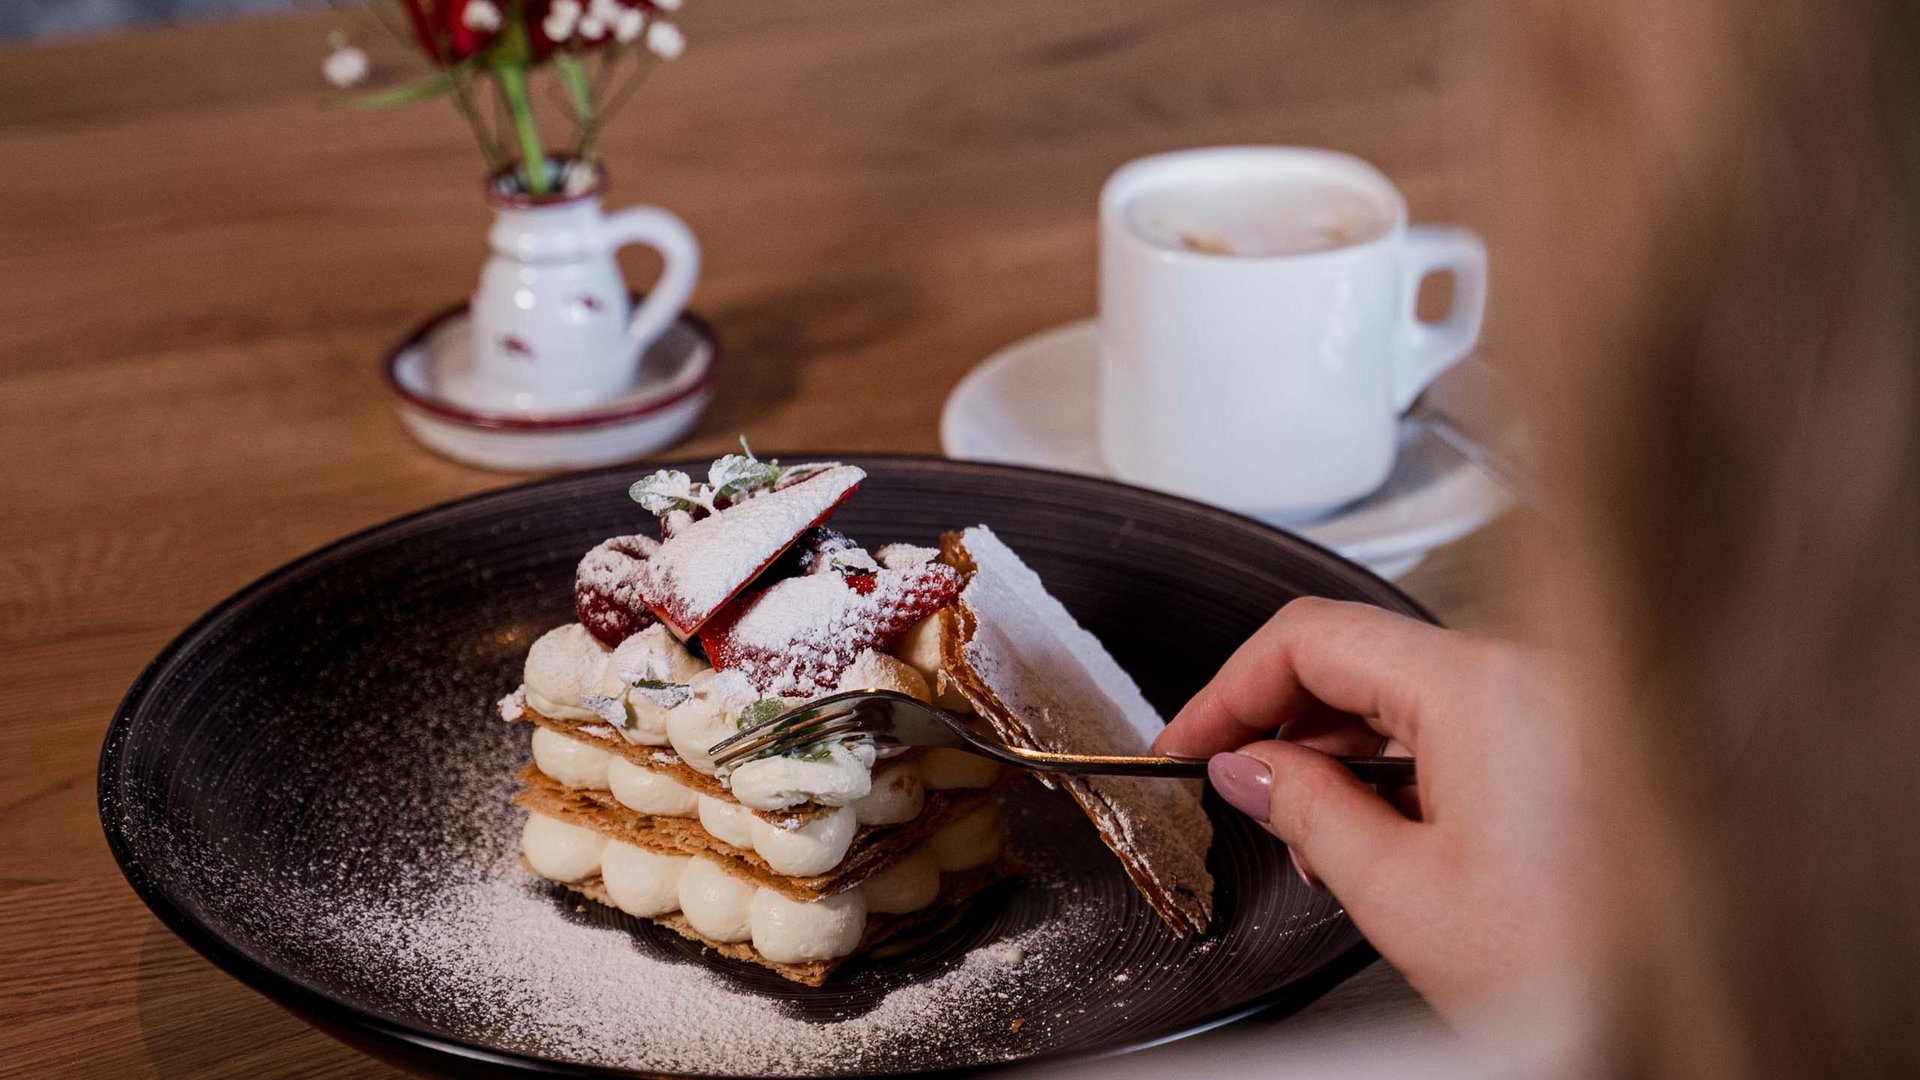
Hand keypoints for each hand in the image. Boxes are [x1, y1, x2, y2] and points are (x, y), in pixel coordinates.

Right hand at [1153, 597, 1585, 1027]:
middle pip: (1357, 656)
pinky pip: (1456, 723)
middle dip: (1279, 719)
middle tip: (1228, 779)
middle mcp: (1522, 675)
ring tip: (1301, 828)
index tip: (1190, 738)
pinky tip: (1370, 829)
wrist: (1676, 1010)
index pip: (1310, 638)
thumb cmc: (1577, 962)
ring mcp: (1551, 704)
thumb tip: (1245, 768)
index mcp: (1477, 689)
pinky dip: (1397, 764)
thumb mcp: (1399, 893)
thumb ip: (1304, 811)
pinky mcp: (1567, 742)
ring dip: (1336, 747)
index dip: (1229, 688)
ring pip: (1405, 692)